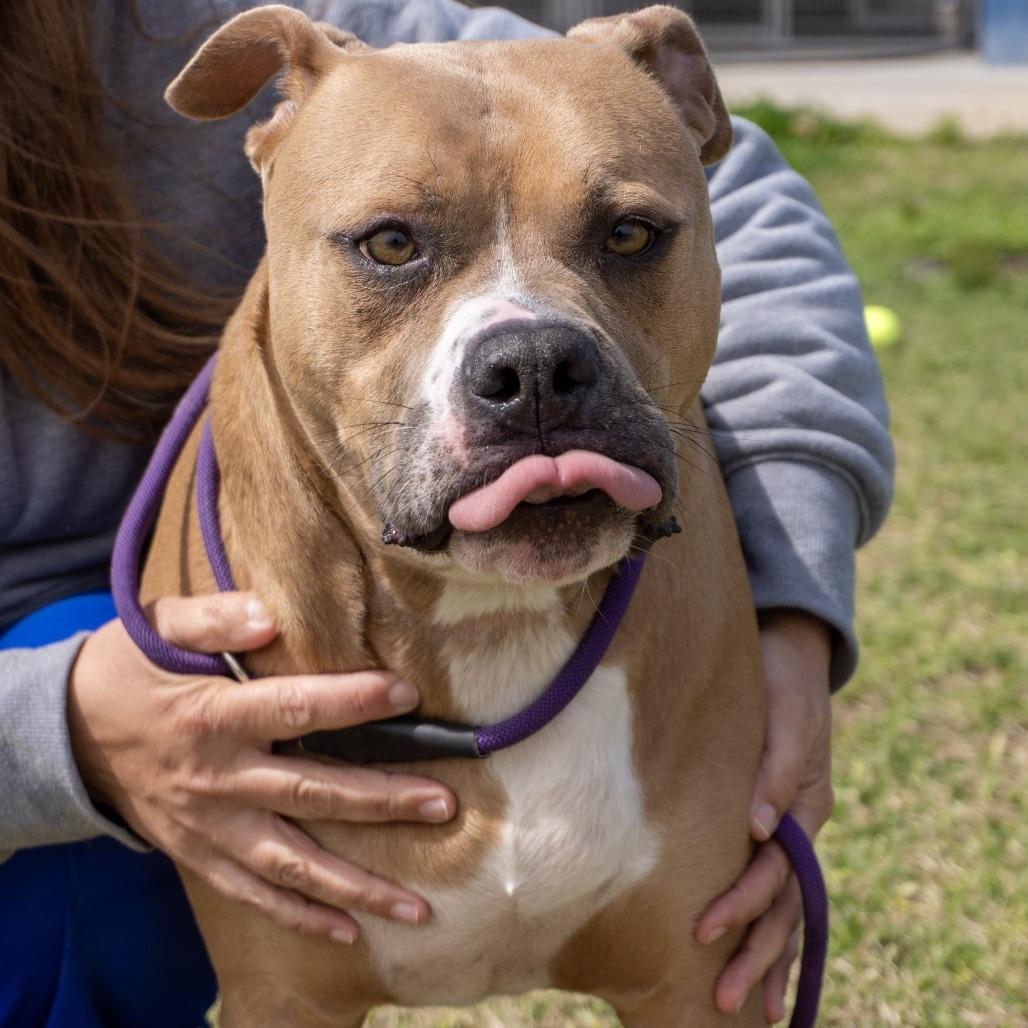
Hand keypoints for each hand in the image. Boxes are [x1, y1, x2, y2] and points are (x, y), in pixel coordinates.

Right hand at [68, 591, 455, 943]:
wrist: (65, 735)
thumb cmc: (126, 670)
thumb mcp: (157, 627)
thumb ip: (214, 616)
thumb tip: (271, 615)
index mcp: (213, 716)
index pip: (294, 707)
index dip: (352, 701)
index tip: (407, 692)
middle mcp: (217, 779)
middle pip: (312, 792)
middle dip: (382, 801)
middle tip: (444, 804)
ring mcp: (209, 826)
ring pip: (293, 861)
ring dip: (356, 885)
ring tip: (416, 905)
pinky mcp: (199, 854)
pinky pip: (253, 894)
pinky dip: (300, 916)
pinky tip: (349, 932)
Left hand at [696, 610, 833, 1020]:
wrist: (786, 652)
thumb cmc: (784, 682)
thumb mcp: (787, 717)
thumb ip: (775, 769)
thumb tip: (759, 829)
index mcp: (806, 807)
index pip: (774, 873)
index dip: (741, 904)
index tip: (704, 931)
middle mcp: (797, 827)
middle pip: (781, 905)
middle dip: (755, 955)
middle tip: (724, 1003)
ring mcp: (785, 827)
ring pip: (779, 903)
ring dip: (763, 955)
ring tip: (739, 1005)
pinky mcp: (763, 817)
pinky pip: (764, 878)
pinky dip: (759, 919)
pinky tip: (740, 949)